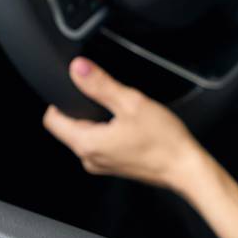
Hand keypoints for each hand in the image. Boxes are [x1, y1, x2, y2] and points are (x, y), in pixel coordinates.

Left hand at [43, 57, 237, 237]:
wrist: (186, 168)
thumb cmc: (164, 141)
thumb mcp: (131, 103)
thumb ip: (101, 84)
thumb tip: (79, 68)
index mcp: (86, 144)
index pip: (51, 120)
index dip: (59, 99)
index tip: (75, 88)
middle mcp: (89, 159)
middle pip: (68, 127)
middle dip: (82, 109)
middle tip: (108, 98)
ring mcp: (101, 165)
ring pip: (85, 135)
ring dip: (97, 121)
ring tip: (122, 112)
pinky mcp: (114, 166)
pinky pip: (100, 144)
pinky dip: (108, 132)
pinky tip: (129, 126)